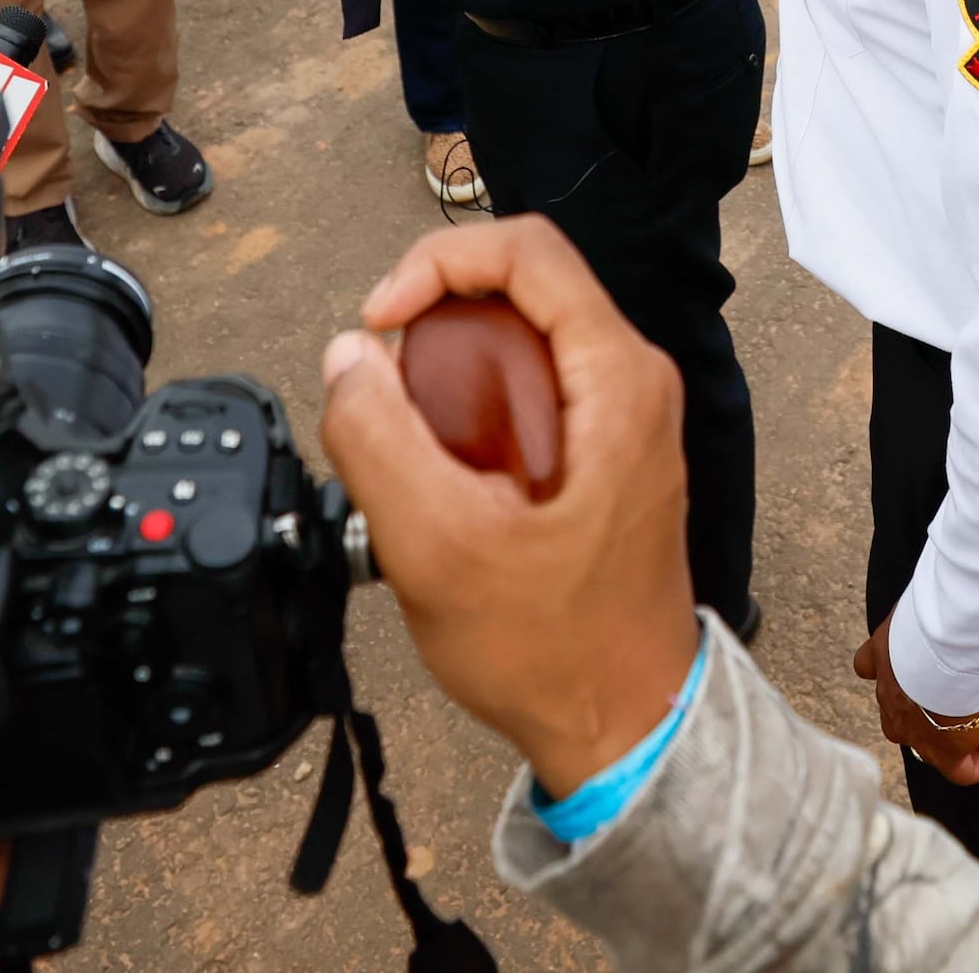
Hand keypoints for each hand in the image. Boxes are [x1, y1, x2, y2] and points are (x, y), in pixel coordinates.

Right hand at [317, 217, 698, 797]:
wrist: (622, 728)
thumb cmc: (556, 651)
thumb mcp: (439, 547)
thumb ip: (379, 440)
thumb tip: (346, 358)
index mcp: (618, 379)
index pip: (527, 249)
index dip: (436, 263)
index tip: (378, 324)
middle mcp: (633, 383)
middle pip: (519, 291)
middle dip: (432, 325)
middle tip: (383, 394)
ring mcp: (623, 420)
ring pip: (517, 345)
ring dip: (445, 378)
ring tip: (408, 452)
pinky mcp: (603, 456)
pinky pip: (527, 396)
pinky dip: (470, 418)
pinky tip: (441, 485)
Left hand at [856, 610, 978, 786]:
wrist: (938, 650)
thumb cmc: (933, 616)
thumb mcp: (921, 602)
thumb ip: (927, 606)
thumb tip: (949, 597)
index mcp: (882, 655)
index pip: (870, 665)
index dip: (886, 671)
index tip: (902, 670)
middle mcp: (891, 697)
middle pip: (897, 713)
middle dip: (920, 712)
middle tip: (949, 706)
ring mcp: (913, 729)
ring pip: (927, 743)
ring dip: (951, 740)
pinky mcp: (943, 750)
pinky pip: (960, 768)